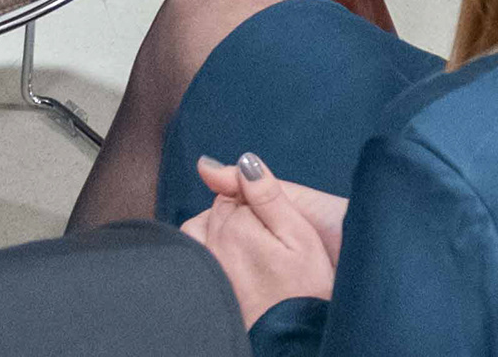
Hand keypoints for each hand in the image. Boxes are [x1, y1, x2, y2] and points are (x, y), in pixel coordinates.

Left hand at [186, 155, 342, 323]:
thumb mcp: (299, 234)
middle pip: (218, 208)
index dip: (258, 200)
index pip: (236, 190)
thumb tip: (244, 160)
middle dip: (238, 212)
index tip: (277, 222)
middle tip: (270, 240)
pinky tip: (231, 264)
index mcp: (235, 225)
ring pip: (201, 228)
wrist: (293, 336)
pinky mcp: (204, 285)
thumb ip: (268, 194)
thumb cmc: (304, 288)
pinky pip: (194, 253)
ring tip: (249, 249)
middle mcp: (212, 243)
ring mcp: (205, 267)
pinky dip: (205, 249)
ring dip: (218, 228)